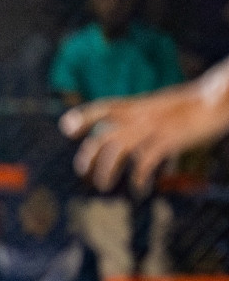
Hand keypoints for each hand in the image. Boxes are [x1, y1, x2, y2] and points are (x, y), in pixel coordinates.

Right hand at [60, 65, 228, 192]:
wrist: (222, 104)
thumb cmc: (221, 97)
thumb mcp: (217, 94)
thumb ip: (216, 92)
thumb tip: (219, 92)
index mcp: (148, 106)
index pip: (110, 109)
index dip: (87, 117)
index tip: (67, 127)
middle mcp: (143, 120)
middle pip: (107, 135)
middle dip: (91, 152)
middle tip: (82, 170)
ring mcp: (150, 133)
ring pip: (119, 151)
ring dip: (108, 168)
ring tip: (104, 186)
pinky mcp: (162, 145)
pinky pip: (143, 162)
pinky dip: (139, 175)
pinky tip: (141, 189)